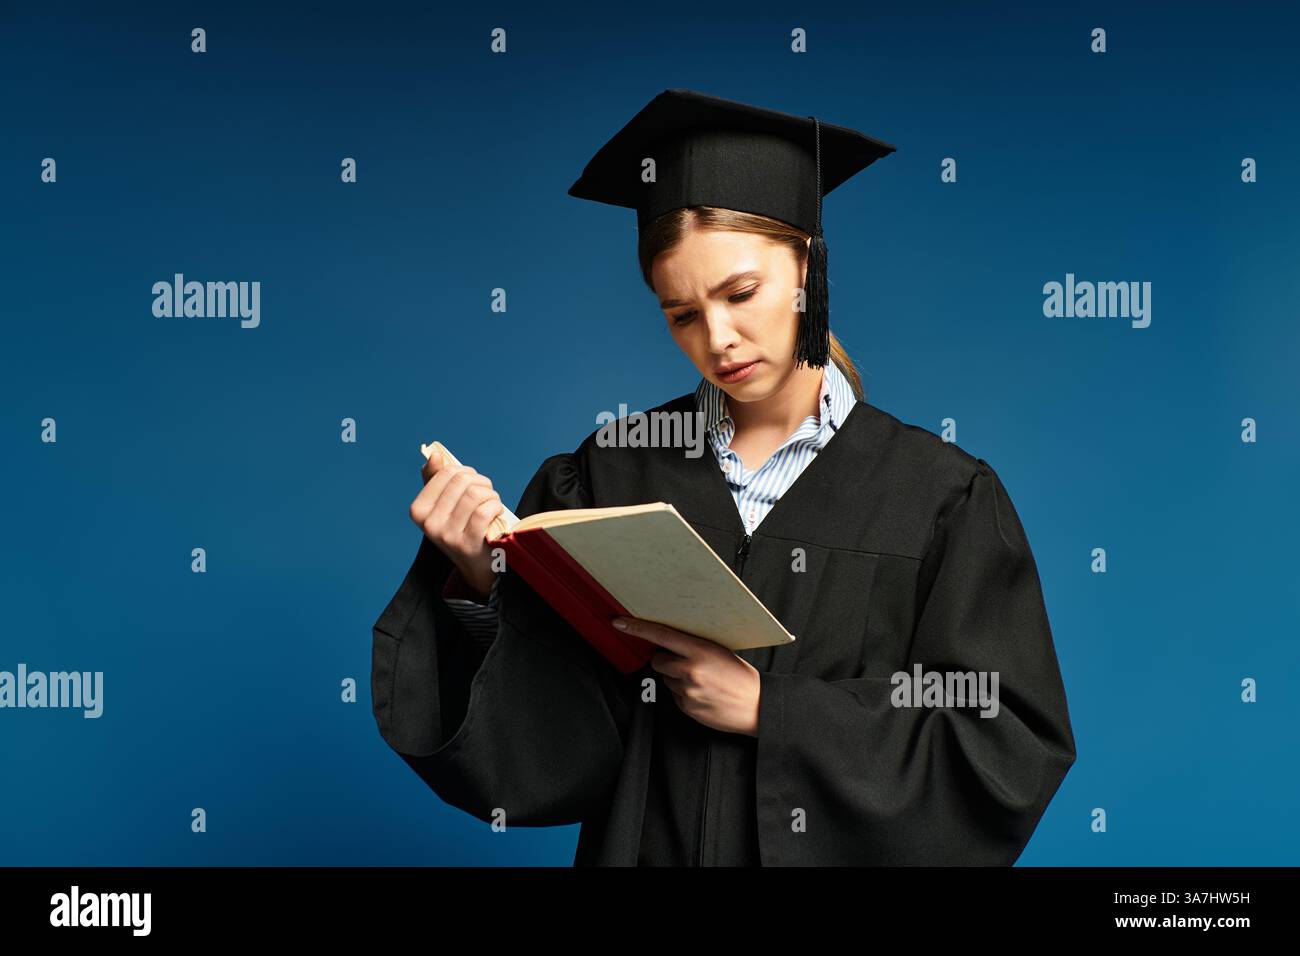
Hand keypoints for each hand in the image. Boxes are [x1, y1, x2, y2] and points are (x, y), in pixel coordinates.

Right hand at [409, 456, 503, 599]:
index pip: (445, 473)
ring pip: (475, 494)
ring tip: (492, 504)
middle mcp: (429, 524)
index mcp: (418, 510)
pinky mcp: (467, 545)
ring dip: (491, 495)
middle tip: (487, 495)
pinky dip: (496, 507)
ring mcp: (447, 536)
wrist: (477, 567)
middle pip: (462, 481)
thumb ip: (436, 481)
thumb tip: (434, 455)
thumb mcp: (444, 506)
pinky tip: (497, 513)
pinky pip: (485, 511)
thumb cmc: (463, 529)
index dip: (466, 473)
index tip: (473, 484)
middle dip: (481, 482)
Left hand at [612, 617, 760, 735]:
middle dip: (666, 659)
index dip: (638, 628)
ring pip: (666, 679)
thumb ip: (695, 647)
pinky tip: (702, 693)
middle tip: (686, 662)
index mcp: (701, 651)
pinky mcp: (686, 708)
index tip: (620, 623)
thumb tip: (670, 643)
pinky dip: (684, 694)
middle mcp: (691, 671)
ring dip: (676, 678)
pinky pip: (674, 696)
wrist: (757, 708)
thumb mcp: (720, 652)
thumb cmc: (742, 678)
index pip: (661, 635)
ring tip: (702, 681)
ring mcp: (687, 692)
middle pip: (658, 660)